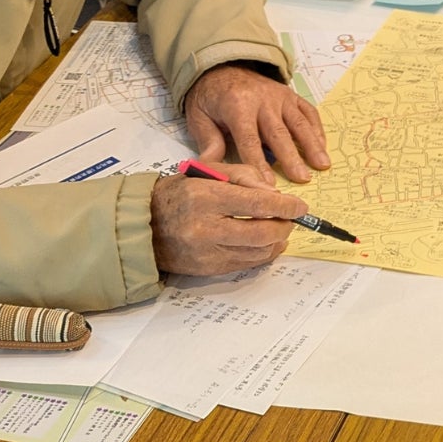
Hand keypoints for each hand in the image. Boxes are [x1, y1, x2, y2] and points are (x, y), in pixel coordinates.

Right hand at [149, 171, 308, 276]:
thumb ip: (242, 176)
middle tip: (291, 219)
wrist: (142, 226)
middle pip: (262, 233)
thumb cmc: (176, 194)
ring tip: (280, 229)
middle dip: (283, 226)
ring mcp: (206, 253)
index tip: (300, 207)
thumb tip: (273, 192)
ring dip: (276, 241)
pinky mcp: (208, 269)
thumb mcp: (206, 172)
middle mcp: (206, 228)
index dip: (285, 206)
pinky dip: (262, 254)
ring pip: (257, 252)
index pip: (257, 203)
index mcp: (205, 197)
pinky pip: (245, 264)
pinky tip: (267, 244)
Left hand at [184, 62, 330, 181]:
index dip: (259, 164)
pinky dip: (317, 129)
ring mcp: (279, 96)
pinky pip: (308, 112)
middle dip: (291, 157)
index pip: (249, 140)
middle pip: (278, 133)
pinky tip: (322, 146)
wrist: (222, 67)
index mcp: (237, 105)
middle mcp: (262, 99)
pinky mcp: (290, 95)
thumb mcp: (199, 116)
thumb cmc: (211, 97)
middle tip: (302, 179)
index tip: (268, 185)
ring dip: (312, 145)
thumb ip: (209, 142)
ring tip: (322, 164)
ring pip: (298, 123)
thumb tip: (211, 169)